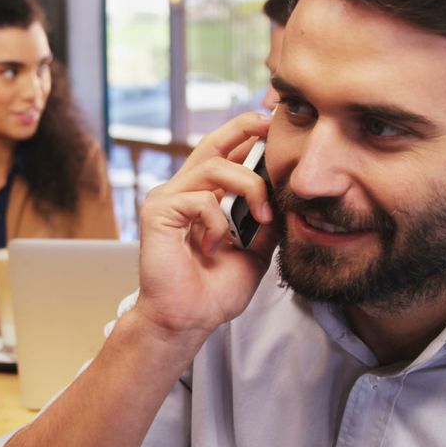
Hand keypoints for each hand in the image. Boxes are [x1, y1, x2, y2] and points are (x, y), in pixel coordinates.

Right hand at [135, 112, 279, 345]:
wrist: (188, 320)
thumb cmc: (213, 292)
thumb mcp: (254, 252)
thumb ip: (266, 225)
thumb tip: (287, 199)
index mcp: (203, 197)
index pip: (225, 155)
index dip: (248, 136)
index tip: (277, 131)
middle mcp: (183, 191)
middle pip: (213, 142)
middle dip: (245, 127)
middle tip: (273, 125)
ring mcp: (168, 199)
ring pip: (214, 167)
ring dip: (248, 187)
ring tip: (262, 216)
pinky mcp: (158, 211)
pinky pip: (199, 198)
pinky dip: (217, 220)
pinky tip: (216, 245)